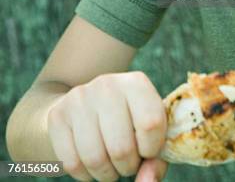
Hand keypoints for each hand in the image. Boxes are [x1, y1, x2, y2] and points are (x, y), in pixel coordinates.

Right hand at [47, 71, 167, 180]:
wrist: (83, 107)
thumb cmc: (126, 124)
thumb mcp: (148, 132)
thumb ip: (156, 159)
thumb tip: (147, 181)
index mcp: (136, 83)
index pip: (151, 123)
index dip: (151, 149)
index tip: (147, 150)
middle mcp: (107, 85)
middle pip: (122, 147)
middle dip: (127, 167)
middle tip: (126, 162)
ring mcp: (79, 98)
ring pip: (95, 159)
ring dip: (106, 174)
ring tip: (110, 165)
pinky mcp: (57, 115)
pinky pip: (72, 163)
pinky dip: (84, 174)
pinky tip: (90, 164)